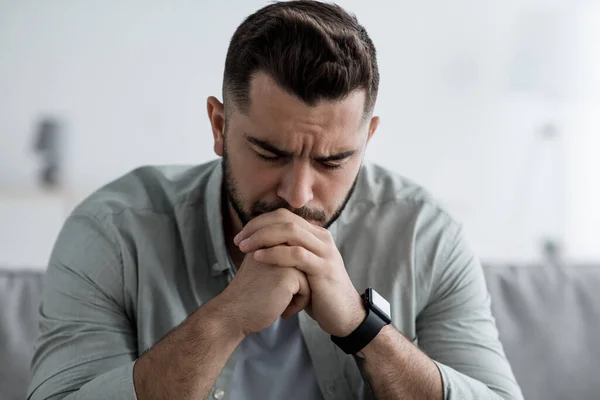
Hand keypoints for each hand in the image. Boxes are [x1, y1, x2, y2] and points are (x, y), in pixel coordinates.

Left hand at [234, 209, 365, 336]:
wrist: (343, 315)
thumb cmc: (317, 292)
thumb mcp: (301, 267)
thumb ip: (287, 252)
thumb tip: (259, 243)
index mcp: (315, 234)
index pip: (283, 216)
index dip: (259, 222)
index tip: (241, 236)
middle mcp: (321, 238)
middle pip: (285, 219)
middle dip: (258, 227)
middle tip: (239, 240)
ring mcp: (324, 252)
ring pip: (290, 232)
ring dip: (263, 237)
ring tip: (245, 247)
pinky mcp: (324, 268)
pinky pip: (296, 254)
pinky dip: (275, 253)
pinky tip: (259, 258)